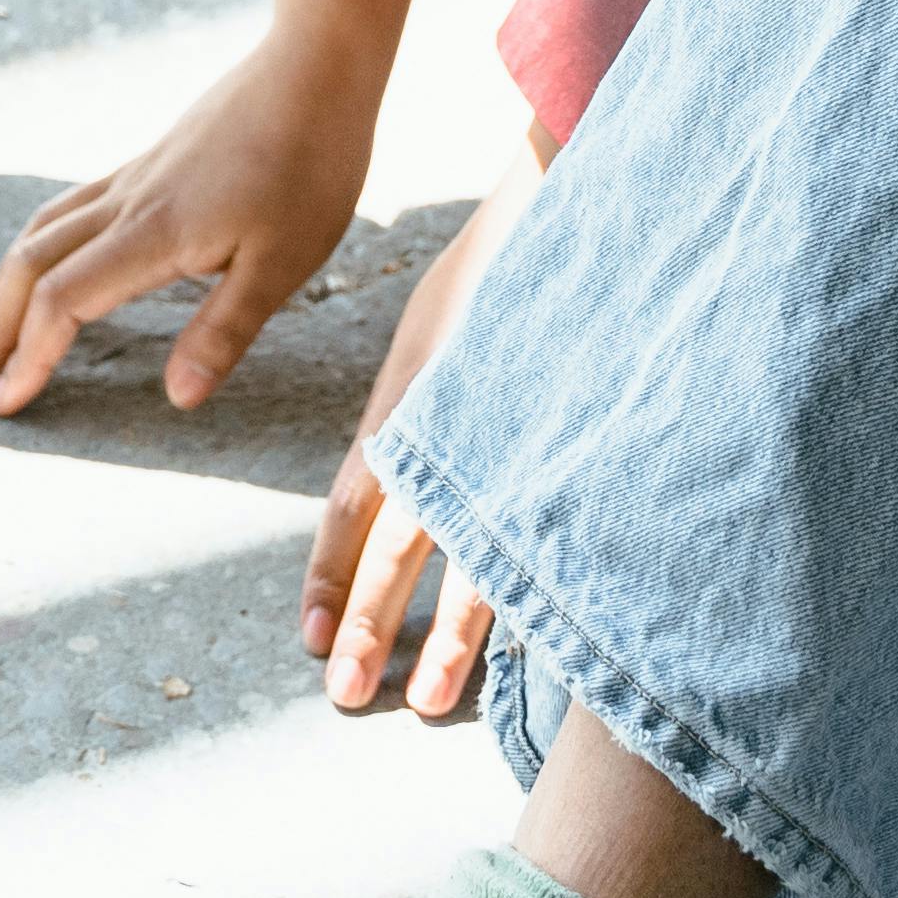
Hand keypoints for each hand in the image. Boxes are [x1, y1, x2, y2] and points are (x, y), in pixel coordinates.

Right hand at [0, 27, 389, 415]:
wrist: (312, 66)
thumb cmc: (310, 165)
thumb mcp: (285, 262)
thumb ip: (224, 330)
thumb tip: (176, 399)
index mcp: (152, 233)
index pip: (62, 301)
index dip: (28, 357)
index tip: (3, 407)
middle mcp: (125, 204)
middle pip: (28, 268)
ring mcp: (130, 179)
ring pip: (38, 234)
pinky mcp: (144, 166)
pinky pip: (64, 211)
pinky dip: (31, 249)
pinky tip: (36, 263)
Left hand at [307, 141, 543, 717]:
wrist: (586, 200)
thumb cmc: (515, 257)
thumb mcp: (443, 322)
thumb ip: (421, 398)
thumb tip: (392, 471)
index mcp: (411, 396)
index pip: (354, 501)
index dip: (331, 572)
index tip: (311, 636)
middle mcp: (452, 424)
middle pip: (398, 540)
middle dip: (369, 620)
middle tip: (343, 691)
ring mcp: (515, 438)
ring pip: (473, 556)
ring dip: (447, 635)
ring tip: (425, 698)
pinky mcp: (575, 447)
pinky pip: (550, 537)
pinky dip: (533, 596)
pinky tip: (528, 647)